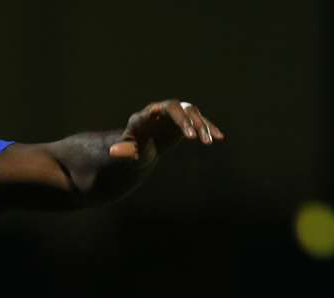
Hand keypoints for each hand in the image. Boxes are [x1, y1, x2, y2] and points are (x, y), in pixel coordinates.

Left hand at [109, 100, 224, 164]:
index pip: (158, 110)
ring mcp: (175, 114)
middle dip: (186, 121)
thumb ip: (124, 151)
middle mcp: (162, 110)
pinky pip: (200, 122)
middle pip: (179, 109)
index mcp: (145, 116)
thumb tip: (113, 151)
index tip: (179, 129)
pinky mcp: (186, 121)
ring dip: (201, 127)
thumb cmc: (134, 150)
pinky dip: (209, 129)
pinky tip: (220, 138)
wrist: (144, 149)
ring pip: (192, 114)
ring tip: (208, 142)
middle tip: (192, 137)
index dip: (170, 115)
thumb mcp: (129, 153)